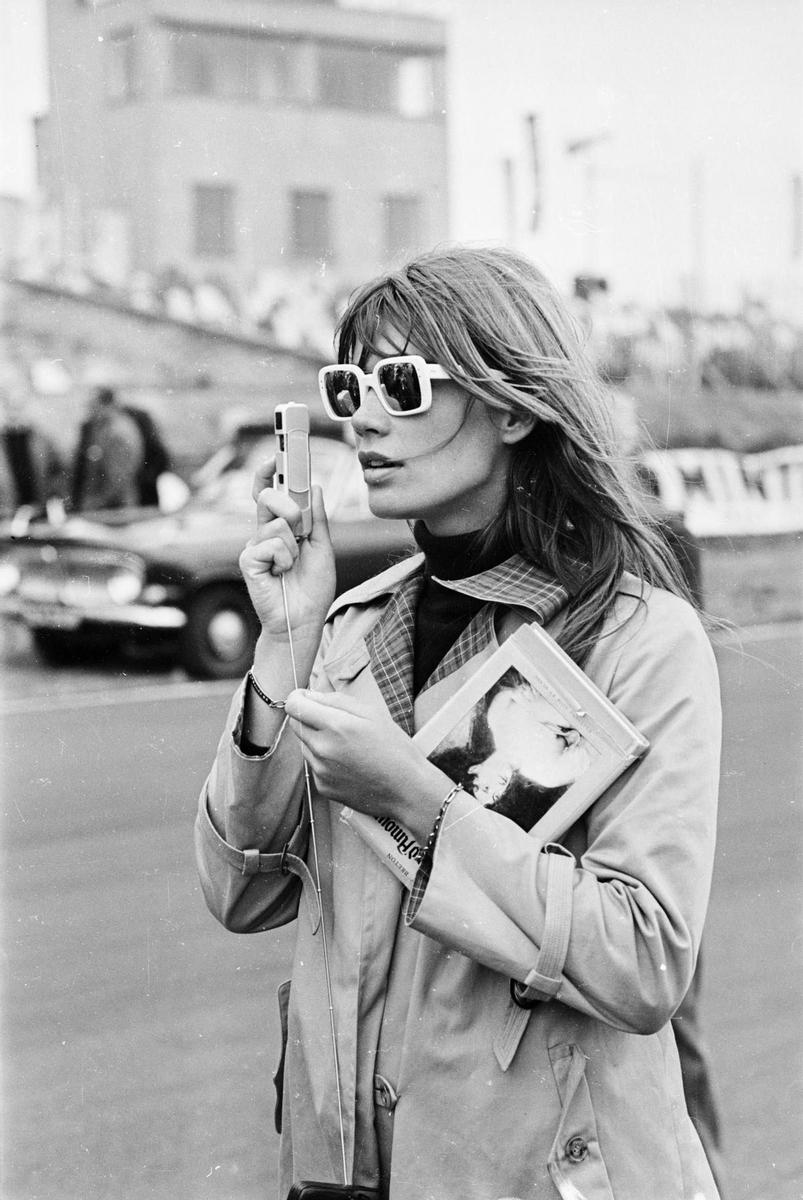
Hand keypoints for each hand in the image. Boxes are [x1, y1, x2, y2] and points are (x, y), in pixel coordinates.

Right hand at [239, 457, 336, 643]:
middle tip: (300, 531)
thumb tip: (316, 486)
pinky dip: (284, 559)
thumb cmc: (312, 588)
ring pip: (276, 524)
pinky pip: (271, 544)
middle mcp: (264, 533)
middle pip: (268, 497)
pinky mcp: (248, 561)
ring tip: (291, 565)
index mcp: (281, 527)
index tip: (278, 454)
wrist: (304, 619)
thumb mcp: (323, 547)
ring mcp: (254, 546)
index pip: (270, 492)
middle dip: (290, 508)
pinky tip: (281, 574)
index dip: (270, 472)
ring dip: (293, 546)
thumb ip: (318, 518)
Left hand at [284, 689, 448, 839]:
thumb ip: (337, 700)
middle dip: (308, 717)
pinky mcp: (323, 787)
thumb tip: (311, 695)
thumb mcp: (372, 714)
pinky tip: (348, 763)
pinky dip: (325, 761)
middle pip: (296, 725)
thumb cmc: (395, 750)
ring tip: (347, 745)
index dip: (298, 697)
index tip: (306, 697)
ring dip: (317, 740)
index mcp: (335, 726)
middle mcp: (322, 749)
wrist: (407, 790)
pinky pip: (314, 766)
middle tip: (333, 719)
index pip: (294, 706)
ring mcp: (321, 771)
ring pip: (305, 746)